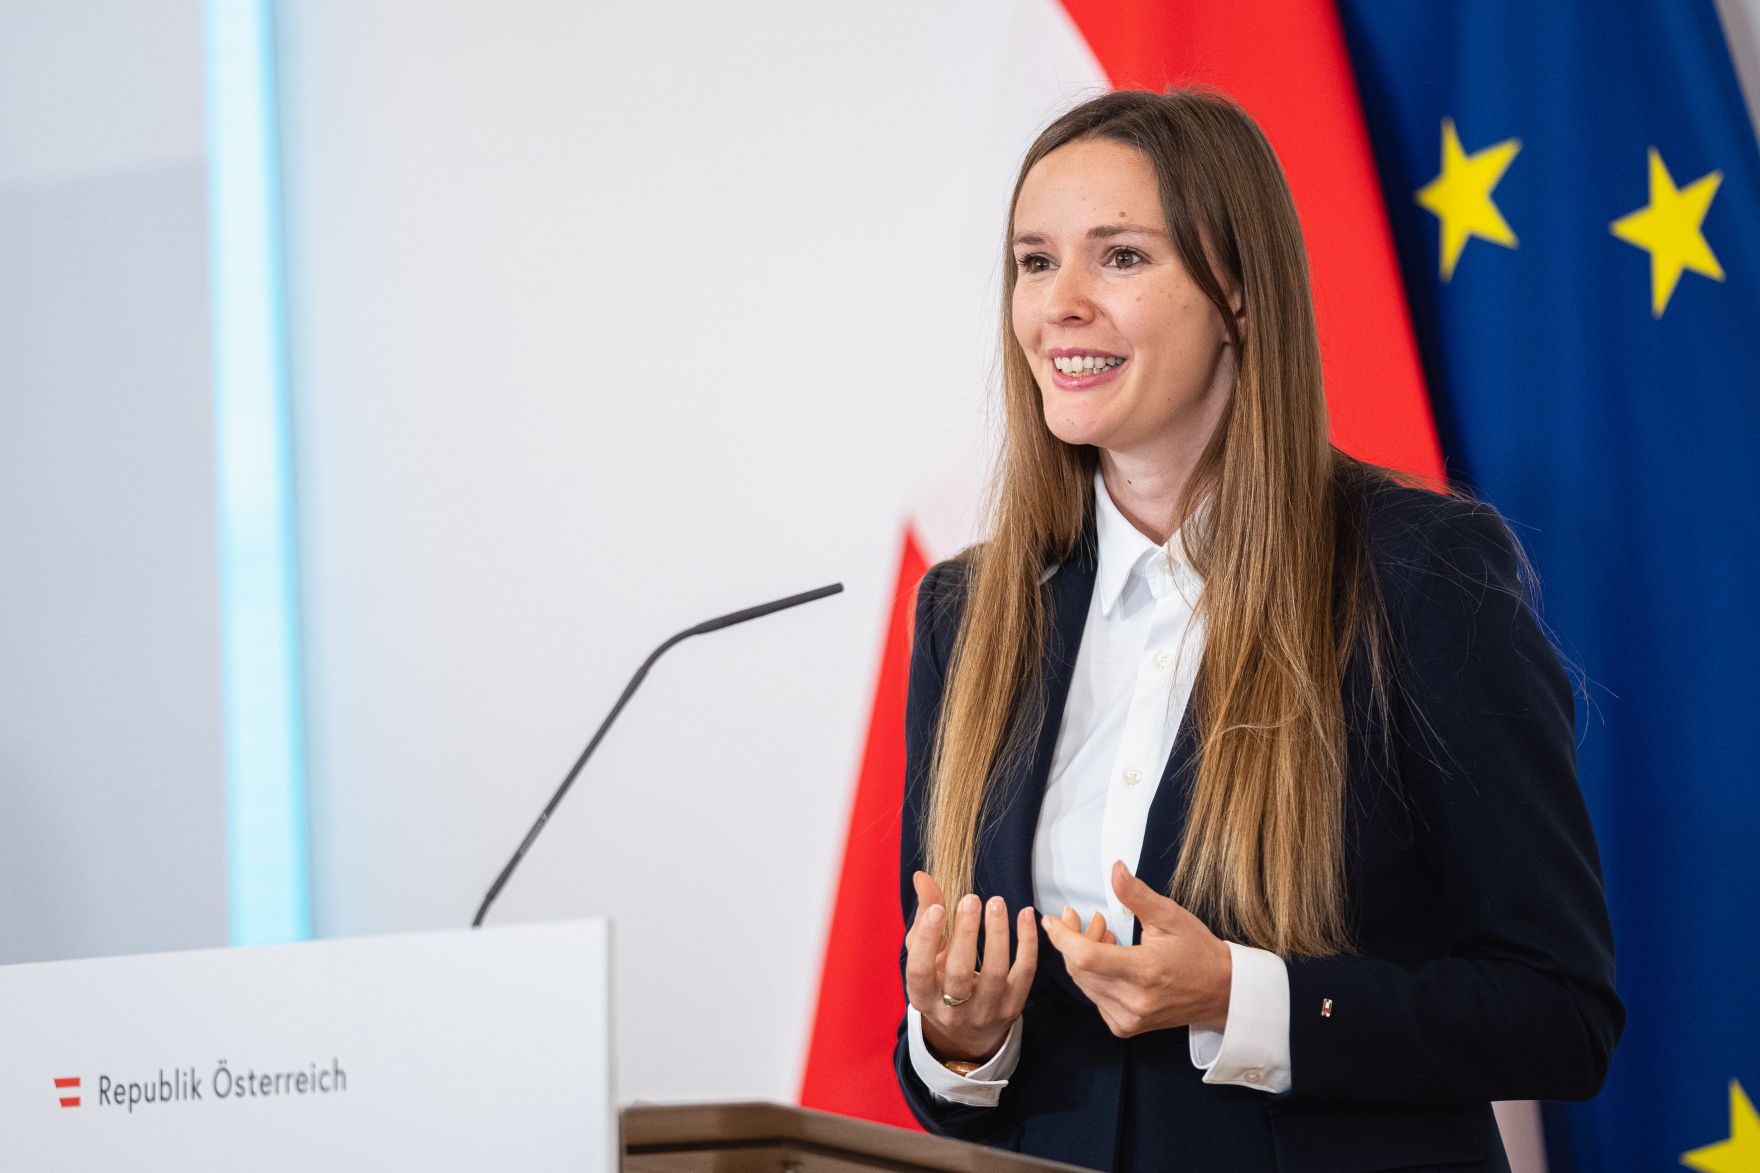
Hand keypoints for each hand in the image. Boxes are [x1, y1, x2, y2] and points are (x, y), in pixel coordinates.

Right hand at [904, 870, 1037, 1062]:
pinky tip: (1026, 914)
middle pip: (959, 973)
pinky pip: (1024, 973)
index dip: (928, 939)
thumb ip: (925, 917)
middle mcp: (952, 1011)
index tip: (938, 909)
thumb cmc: (940, 981)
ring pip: (995, 973)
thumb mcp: (926, 955)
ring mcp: (985, 1011)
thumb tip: (922, 876)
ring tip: (996, 902)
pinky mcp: (1013, 1007)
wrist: (968, 1031)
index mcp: (923, 996)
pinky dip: (1028, 943)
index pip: (921, 970)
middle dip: (966, 933)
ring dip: (997, 935)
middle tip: (971, 899)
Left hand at [1041, 860, 1232, 1037]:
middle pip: (1080, 969)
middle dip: (1071, 940)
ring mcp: (1128, 1018)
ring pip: (1084, 983)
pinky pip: (1094, 997)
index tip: (1051, 919)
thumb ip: (1136, 895)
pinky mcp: (1126, 1027)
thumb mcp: (1170, 916)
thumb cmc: (1198, 951)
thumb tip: (1114, 868)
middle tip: (1080, 917)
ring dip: (1082, 956)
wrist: (1221, 992)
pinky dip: (1093, 975)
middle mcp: (1133, 1001)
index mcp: (1144, 972)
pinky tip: (1109, 958)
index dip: (1062, 937)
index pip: (1087, 957)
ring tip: (1101, 933)